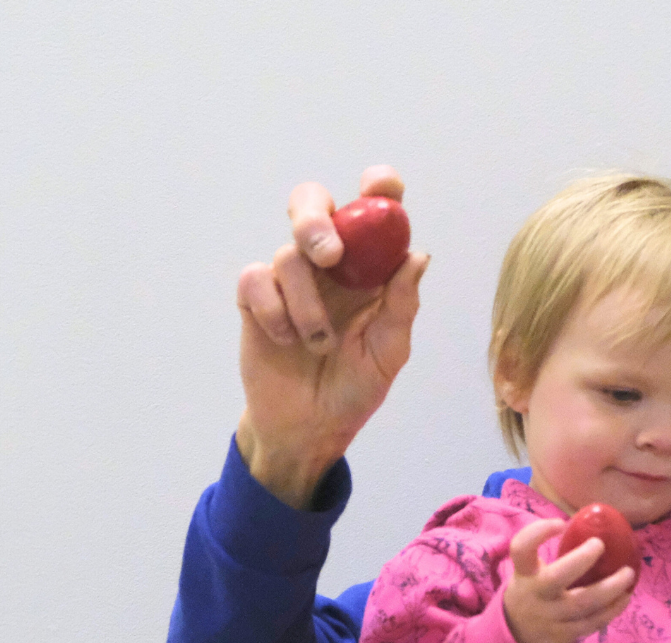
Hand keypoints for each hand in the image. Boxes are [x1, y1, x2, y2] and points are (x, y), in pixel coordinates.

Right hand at [235, 166, 431, 507]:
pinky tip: (286, 340)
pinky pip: (254, 280)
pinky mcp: (255, 299)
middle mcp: (330, 264)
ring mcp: (290, 279)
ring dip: (307, 305)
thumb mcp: (389, 352)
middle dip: (316, 218)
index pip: (374, 209)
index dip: (378, 188)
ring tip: (319, 345)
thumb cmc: (356, 386)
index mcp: (370, 267)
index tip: (380, 187)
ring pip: (289, 255)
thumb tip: (417, 256)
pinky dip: (273, 311)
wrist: (311, 427)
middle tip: (329, 255)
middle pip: (314, 204)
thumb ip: (401, 305)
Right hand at [503, 519, 636, 642]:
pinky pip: (592, 622)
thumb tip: (598, 525)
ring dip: (610, 587)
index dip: (538, 532)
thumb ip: (554, 553)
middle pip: (555, 578)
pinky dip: (612, 609)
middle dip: (581, 559)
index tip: (560, 523)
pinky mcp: (565, 634)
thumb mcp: (531, 571)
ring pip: (583, 603)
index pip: (521, 549)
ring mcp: (550, 617)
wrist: (520, 633)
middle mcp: (536, 594)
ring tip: (629, 573)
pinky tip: (625, 596)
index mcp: (525, 572)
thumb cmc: (534, 589)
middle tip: (600, 544)